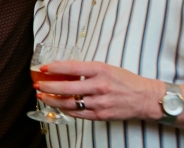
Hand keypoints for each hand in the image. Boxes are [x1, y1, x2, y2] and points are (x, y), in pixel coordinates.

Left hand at [35, 61, 163, 120]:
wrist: (145, 98)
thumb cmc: (125, 81)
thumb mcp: (106, 68)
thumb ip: (87, 69)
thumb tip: (63, 68)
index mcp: (101, 70)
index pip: (73, 67)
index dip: (55, 68)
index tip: (43, 68)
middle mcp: (100, 86)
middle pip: (67, 88)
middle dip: (48, 87)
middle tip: (38, 85)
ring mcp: (100, 102)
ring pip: (69, 103)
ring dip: (53, 100)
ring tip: (43, 96)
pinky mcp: (100, 115)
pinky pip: (77, 113)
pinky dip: (65, 109)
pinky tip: (59, 105)